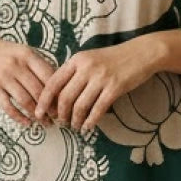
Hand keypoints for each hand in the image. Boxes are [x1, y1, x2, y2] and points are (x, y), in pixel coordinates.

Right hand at [0, 31, 57, 127]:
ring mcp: (3, 76)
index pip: (48, 76)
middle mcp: (16, 65)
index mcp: (28, 55)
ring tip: (45, 123)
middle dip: (50, 108)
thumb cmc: (5, 53)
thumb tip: (60, 88)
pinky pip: (8, 106)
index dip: (58, 92)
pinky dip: (19, 117)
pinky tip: (27, 123)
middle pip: (38, 91)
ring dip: (37, 115)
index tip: (64, 104)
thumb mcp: (23, 52)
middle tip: (57, 118)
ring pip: (25, 100)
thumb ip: (39, 66)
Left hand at [34, 40, 163, 134]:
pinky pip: (98, 109)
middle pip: (65, 97)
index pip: (53, 82)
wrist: (141, 53)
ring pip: (80, 105)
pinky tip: (87, 127)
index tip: (39, 113)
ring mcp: (101, 78)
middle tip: (60, 122)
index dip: (44, 100)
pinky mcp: (115, 87)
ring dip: (74, 120)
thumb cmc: (114, 58)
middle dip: (60, 114)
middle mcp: (86, 68)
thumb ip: (74, 72)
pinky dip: (90, 121)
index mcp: (76, 59)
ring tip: (74, 126)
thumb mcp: (90, 58)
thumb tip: (58, 95)